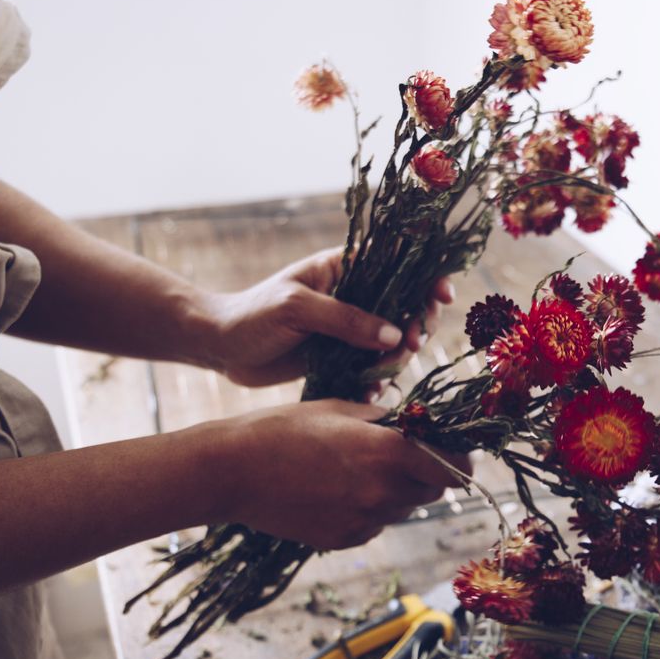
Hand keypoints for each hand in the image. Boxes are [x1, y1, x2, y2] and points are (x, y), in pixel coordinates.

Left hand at [197, 249, 454, 389]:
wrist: (218, 347)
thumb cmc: (251, 314)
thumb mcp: (295, 308)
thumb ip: (344, 319)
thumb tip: (392, 336)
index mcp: (345, 269)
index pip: (398, 263)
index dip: (426, 276)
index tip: (441, 296)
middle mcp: (355, 296)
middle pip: (406, 305)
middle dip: (416, 325)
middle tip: (410, 345)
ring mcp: (350, 328)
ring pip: (394, 342)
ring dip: (397, 359)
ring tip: (381, 375)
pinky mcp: (342, 358)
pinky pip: (373, 370)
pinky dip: (376, 383)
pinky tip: (368, 395)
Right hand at [207, 399, 469, 549]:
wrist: (232, 472)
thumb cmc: (284, 428)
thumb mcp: (342, 408)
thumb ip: (388, 421)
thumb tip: (420, 425)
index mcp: (389, 453)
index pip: (457, 468)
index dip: (461, 458)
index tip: (455, 450)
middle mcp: (384, 492)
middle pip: (435, 491)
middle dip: (429, 473)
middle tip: (404, 454)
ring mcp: (365, 521)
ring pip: (405, 508)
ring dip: (398, 490)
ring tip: (360, 468)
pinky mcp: (345, 540)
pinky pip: (376, 523)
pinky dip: (370, 508)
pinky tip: (337, 489)